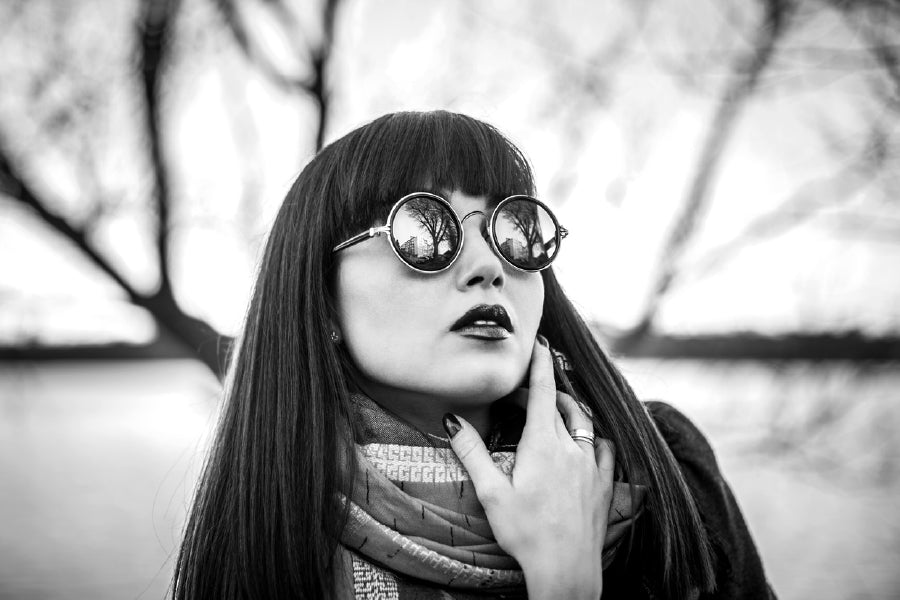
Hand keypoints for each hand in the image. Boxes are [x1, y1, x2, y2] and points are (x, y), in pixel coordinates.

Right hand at [443, 337, 614, 599]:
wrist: (567, 571)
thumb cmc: (526, 534)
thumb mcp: (491, 493)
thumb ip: (472, 452)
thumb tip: (452, 420)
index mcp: (543, 444)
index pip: (543, 391)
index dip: (541, 363)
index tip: (540, 342)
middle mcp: (572, 448)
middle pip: (559, 405)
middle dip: (542, 392)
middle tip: (521, 395)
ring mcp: (592, 465)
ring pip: (583, 423)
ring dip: (567, 410)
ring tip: (552, 412)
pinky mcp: (604, 484)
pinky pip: (602, 447)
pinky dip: (591, 436)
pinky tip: (585, 443)